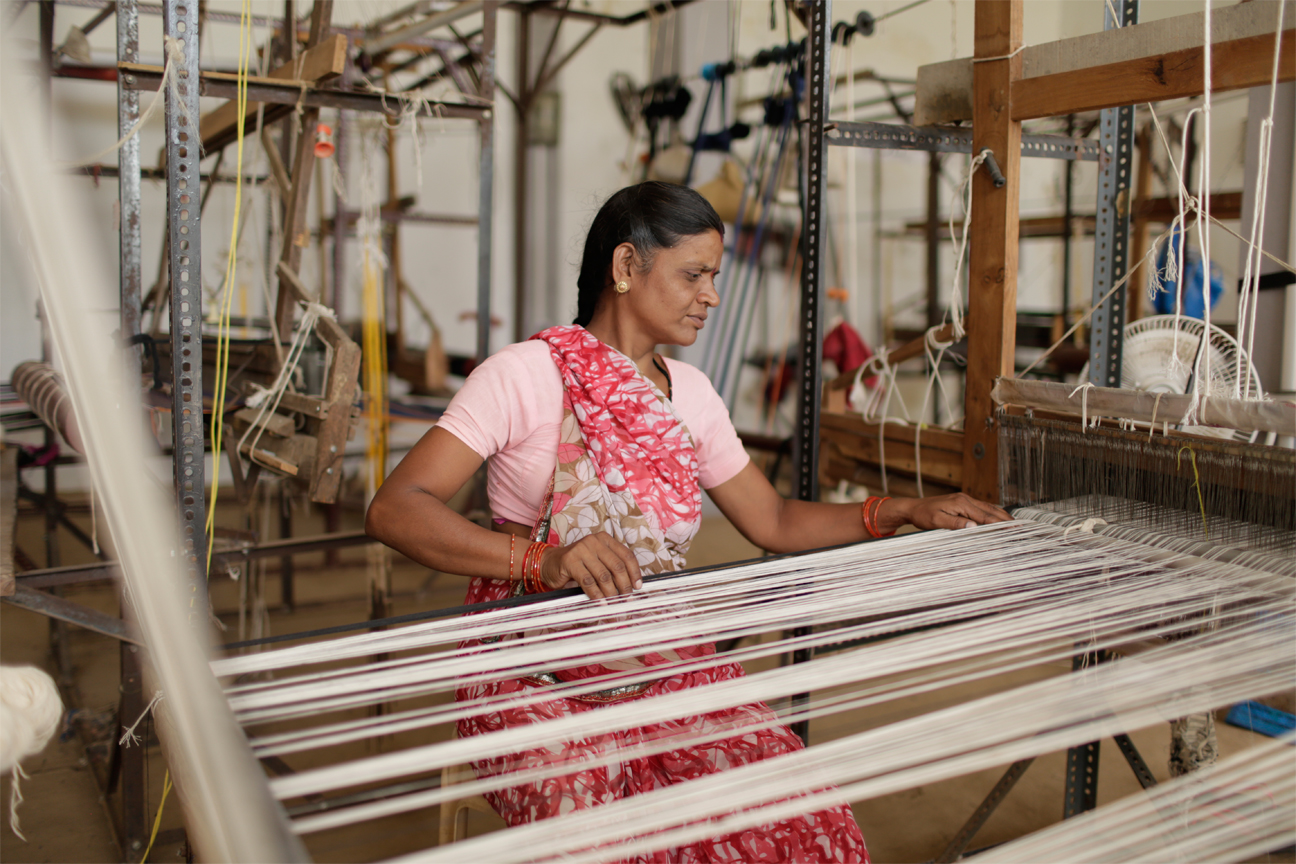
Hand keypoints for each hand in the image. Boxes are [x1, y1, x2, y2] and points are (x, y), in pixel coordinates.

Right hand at [540, 533, 642, 601]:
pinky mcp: (570, 561)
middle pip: (617, 566)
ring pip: (603, 575)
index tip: (637, 587)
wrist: (548, 563)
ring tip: (614, 602)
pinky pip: (588, 581)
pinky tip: (600, 601)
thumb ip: (611, 568)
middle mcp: (594, 541)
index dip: (634, 573)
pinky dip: (596, 594)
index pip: (626, 555)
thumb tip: (631, 586)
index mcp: (605, 539)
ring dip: (611, 592)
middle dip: (624, 585)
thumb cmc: (576, 565)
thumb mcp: (597, 562)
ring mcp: (581, 550)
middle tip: (626, 598)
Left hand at [880, 494, 1011, 532]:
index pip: (984, 516)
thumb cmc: (923, 515)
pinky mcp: (963, 503)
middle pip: (990, 510)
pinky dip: (992, 513)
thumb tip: (973, 527)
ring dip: (1001, 516)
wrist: (913, 507)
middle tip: (1020, 528)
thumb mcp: (936, 522)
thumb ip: (955, 524)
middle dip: (1005, 519)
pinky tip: (998, 518)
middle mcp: (965, 499)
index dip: (999, 524)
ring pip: (988, 508)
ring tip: (1014, 524)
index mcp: (961, 503)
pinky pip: (982, 508)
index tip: (1012, 530)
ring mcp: (965, 500)